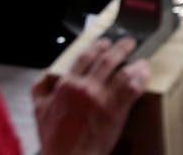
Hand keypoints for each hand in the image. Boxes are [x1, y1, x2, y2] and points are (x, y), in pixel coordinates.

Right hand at [33, 37, 149, 154]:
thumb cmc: (54, 139)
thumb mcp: (38, 110)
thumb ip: (41, 88)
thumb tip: (48, 75)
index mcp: (67, 84)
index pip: (85, 57)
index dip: (97, 47)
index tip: (104, 43)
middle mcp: (85, 87)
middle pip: (106, 59)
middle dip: (119, 48)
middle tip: (127, 43)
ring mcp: (102, 98)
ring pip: (122, 71)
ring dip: (133, 62)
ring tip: (140, 59)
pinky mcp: (116, 110)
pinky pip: (132, 88)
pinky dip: (140, 78)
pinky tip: (144, 74)